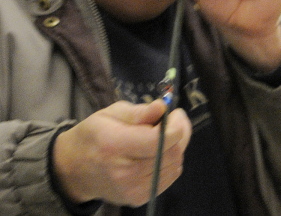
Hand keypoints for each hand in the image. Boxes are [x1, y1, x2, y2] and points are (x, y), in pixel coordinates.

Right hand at [52, 100, 190, 205]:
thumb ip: (138, 112)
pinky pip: (169, 177)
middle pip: (172, 153)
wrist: (73, 170)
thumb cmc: (93, 135)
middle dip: (180, 133)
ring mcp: (131, 189)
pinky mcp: (137, 199)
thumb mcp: (110, 113)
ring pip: (175, 165)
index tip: (175, 113)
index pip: (159, 141)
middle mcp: (124, 172)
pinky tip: (157, 153)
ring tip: (163, 137)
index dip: (176, 125)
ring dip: (176, 148)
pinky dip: (170, 162)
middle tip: (173, 122)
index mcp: (114, 145)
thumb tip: (161, 107)